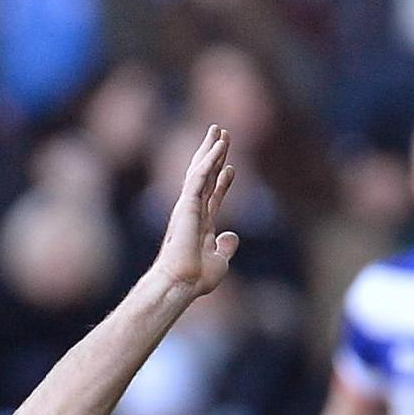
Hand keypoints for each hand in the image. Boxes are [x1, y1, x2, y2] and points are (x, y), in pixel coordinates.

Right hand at [149, 124, 239, 305]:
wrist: (181, 284)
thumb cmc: (195, 279)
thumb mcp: (219, 261)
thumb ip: (226, 247)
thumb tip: (232, 236)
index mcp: (200, 224)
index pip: (212, 196)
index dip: (222, 182)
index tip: (231, 167)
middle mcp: (192, 212)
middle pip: (204, 177)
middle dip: (213, 155)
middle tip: (221, 134)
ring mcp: (188, 207)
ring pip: (201, 171)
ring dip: (211, 149)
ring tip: (220, 130)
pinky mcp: (186, 204)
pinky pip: (199, 176)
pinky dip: (210, 159)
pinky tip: (219, 145)